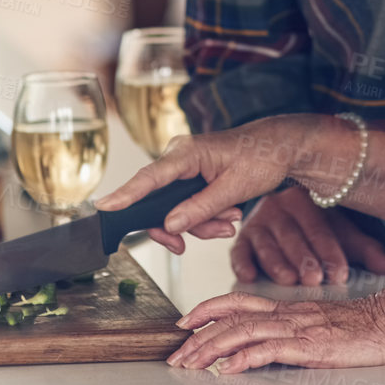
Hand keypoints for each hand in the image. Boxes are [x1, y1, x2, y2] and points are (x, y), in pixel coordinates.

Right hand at [95, 115, 321, 252]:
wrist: (279, 148)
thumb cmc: (260, 158)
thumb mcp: (234, 189)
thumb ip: (200, 208)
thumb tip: (169, 224)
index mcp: (186, 152)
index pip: (149, 177)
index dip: (125, 195)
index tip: (104, 207)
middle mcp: (178, 157)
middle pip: (158, 202)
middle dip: (183, 224)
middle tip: (205, 236)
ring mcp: (183, 168)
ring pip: (173, 209)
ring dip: (200, 223)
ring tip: (229, 222)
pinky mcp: (190, 178)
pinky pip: (184, 205)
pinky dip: (203, 217)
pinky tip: (225, 217)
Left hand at [167, 290, 384, 372]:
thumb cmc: (364, 327)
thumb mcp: (321, 325)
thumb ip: (294, 331)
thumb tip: (265, 346)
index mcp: (289, 308)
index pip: (239, 302)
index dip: (208, 309)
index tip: (184, 323)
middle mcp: (288, 313)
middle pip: (232, 318)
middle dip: (199, 336)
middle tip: (175, 354)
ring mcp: (298, 328)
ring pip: (243, 332)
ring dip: (211, 348)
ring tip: (190, 363)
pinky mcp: (311, 346)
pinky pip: (269, 350)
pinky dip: (244, 359)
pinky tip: (228, 369)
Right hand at [229, 185, 384, 285]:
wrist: (286, 224)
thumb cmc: (318, 235)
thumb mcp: (343, 238)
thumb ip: (366, 251)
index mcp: (304, 200)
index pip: (319, 226)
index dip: (330, 251)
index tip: (341, 274)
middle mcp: (277, 207)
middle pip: (291, 234)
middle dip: (304, 258)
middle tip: (314, 279)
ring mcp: (256, 223)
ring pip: (266, 244)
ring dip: (277, 263)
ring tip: (289, 281)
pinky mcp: (240, 241)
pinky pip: (239, 253)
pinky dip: (243, 265)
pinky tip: (250, 278)